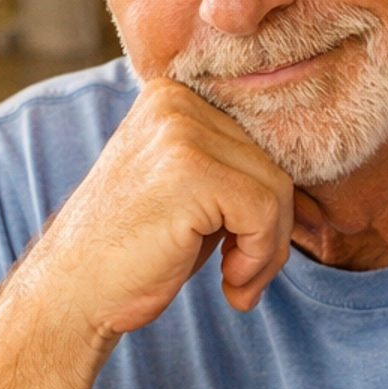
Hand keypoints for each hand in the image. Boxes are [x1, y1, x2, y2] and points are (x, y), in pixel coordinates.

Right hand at [25, 78, 294, 344]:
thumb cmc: (135, 251)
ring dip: (269, 249)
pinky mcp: (190, 171)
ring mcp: (180, 132)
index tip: (248, 247)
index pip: (261, 140)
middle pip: (275, 162)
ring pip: (278, 188)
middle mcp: (175, 101)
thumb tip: (315, 168)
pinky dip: (260, 257)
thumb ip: (233, 165)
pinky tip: (229, 283)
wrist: (72, 293)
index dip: (266, 200)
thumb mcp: (188, 190)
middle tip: (243, 274)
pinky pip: (266, 211)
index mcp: (173, 95)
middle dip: (272, 229)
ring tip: (236, 281)